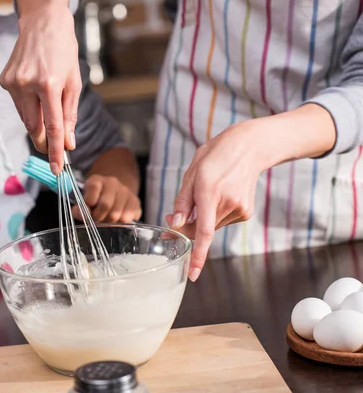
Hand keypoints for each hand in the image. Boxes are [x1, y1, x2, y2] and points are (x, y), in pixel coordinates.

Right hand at [0, 2, 80, 174]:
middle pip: (34, 128)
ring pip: (25, 118)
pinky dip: (28, 106)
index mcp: (48, 84)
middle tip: (54, 147)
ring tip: (47, 103)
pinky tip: (35, 91)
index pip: (53, 128)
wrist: (42, 22)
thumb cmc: (63, 51)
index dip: (56, 152)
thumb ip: (69, 115)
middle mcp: (27, 84)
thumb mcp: (74, 82)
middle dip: (44, 141)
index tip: (58, 169)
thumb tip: (68, 143)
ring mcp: (12, 83)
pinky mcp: (4, 81)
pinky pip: (18, 105)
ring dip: (37, 121)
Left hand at [74, 175, 141, 222]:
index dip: (89, 204)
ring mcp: (125, 191)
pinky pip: (127, 218)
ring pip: (116, 214)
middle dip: (98, 217)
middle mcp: (112, 183)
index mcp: (96, 180)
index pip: (93, 189)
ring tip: (106, 218)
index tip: (88, 210)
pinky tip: (117, 218)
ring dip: (109, 221)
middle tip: (97, 219)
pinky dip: (120, 223)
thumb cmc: (96, 201)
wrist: (114, 195)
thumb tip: (82, 213)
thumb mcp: (84, 202)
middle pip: (105, 205)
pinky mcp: (135, 202)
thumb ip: (79, 210)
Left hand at [165, 122, 267, 281]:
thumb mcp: (192, 173)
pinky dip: (213, 216)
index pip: (203, 232)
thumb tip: (177, 225)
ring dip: (200, 221)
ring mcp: (240, 210)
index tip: (193, 274)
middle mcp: (227, 204)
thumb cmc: (215, 157)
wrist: (249, 148)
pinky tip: (218, 196)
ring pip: (211, 227)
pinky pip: (221, 221)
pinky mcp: (246, 213)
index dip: (197, 255)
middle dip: (185, 229)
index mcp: (210, 192)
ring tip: (202, 196)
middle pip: (201, 230)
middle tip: (172, 219)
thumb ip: (182, 202)